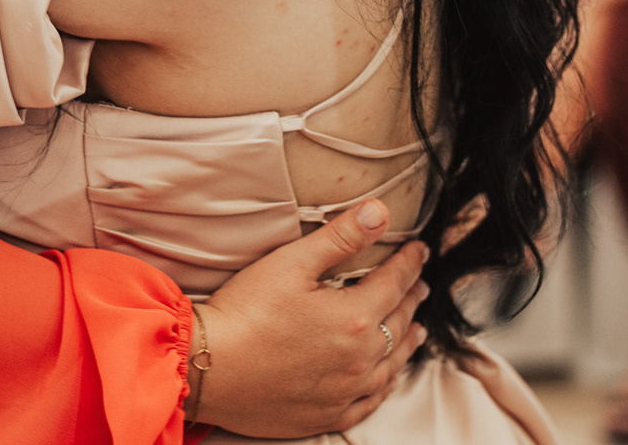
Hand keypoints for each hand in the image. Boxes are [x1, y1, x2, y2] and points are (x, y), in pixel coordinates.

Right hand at [194, 200, 429, 436]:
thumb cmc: (244, 312)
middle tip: (419, 284)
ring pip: (391, 364)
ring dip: (407, 342)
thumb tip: (380, 212)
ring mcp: (346, 391)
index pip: (394, 283)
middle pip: (398, 323)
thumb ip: (340, 237)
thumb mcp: (291, 263)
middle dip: (411, 298)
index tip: (419, 250)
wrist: (208, 368)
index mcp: (354, 317)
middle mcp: (359, 358)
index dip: (409, 263)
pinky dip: (386, 384)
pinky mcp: (328, 414)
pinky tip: (387, 376)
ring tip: (417, 328)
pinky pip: (371, 401)